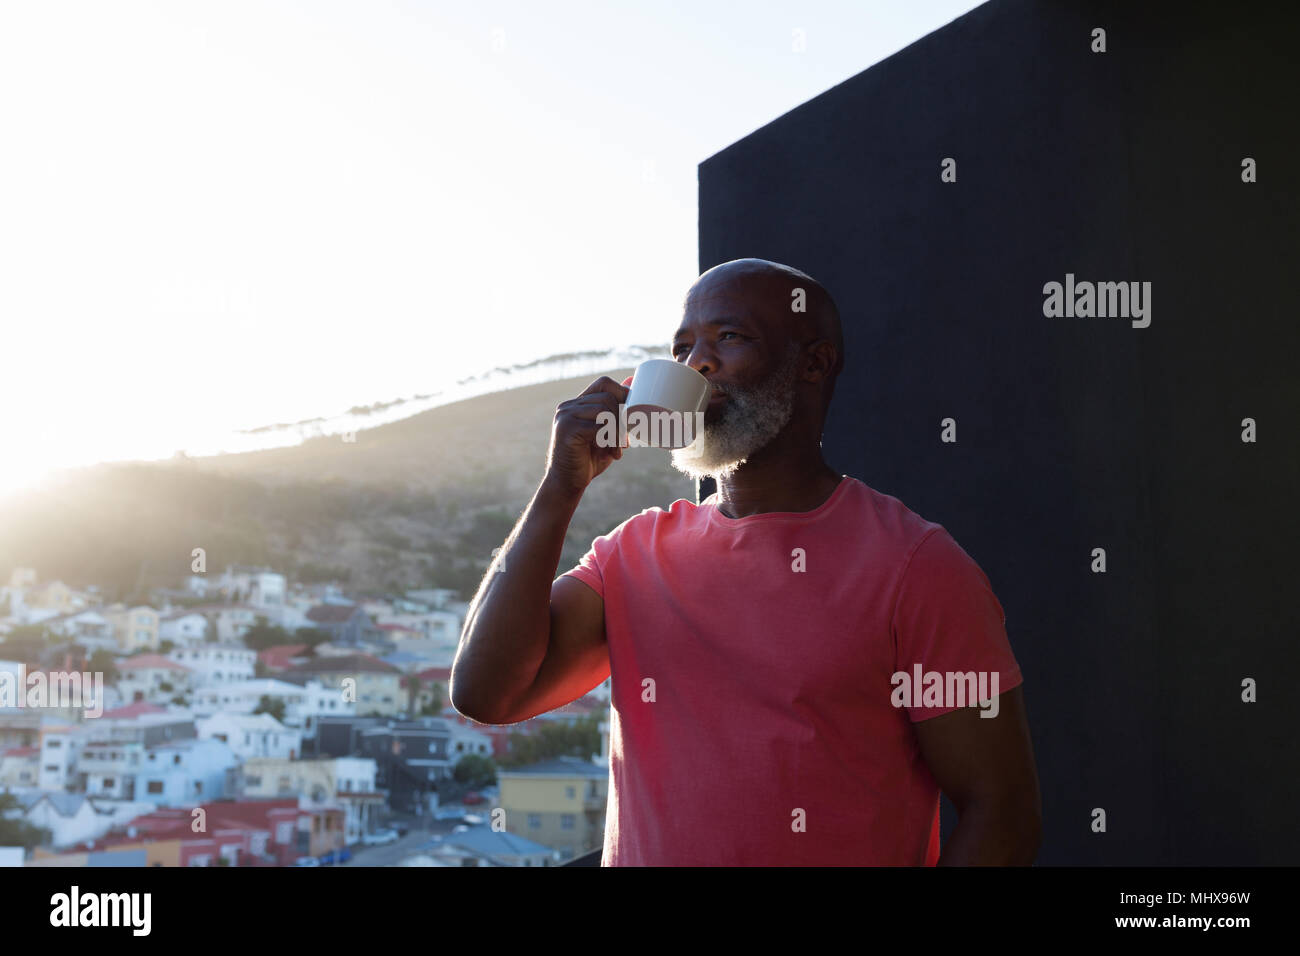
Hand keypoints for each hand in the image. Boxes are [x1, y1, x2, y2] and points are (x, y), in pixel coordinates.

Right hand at [543, 375, 631, 497]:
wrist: (567, 483)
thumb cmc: (589, 459)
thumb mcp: (608, 433)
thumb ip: (617, 412)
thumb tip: (632, 381)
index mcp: (577, 404)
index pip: (604, 383)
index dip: (623, 395)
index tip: (632, 416)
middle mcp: (569, 406)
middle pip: (608, 397)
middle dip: (623, 420)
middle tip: (625, 442)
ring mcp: (566, 417)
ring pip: (605, 410)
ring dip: (618, 432)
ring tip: (617, 449)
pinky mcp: (567, 430)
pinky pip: (599, 426)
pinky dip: (611, 440)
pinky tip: (611, 453)